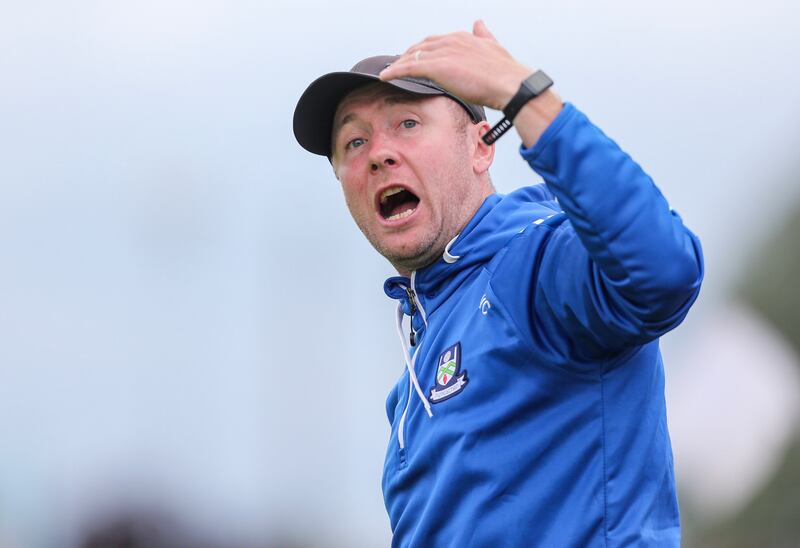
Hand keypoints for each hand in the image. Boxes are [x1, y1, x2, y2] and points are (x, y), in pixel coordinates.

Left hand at [378, 20, 531, 110]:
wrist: (510, 85)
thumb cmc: (505, 73)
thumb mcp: (494, 47)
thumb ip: (484, 35)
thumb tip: (479, 23)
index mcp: (463, 37)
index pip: (436, 41)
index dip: (423, 49)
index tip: (416, 57)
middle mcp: (451, 41)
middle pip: (421, 46)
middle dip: (408, 55)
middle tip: (397, 65)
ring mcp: (443, 53)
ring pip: (413, 56)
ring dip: (398, 64)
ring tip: (388, 72)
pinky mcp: (437, 67)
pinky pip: (409, 68)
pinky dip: (395, 71)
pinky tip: (386, 76)